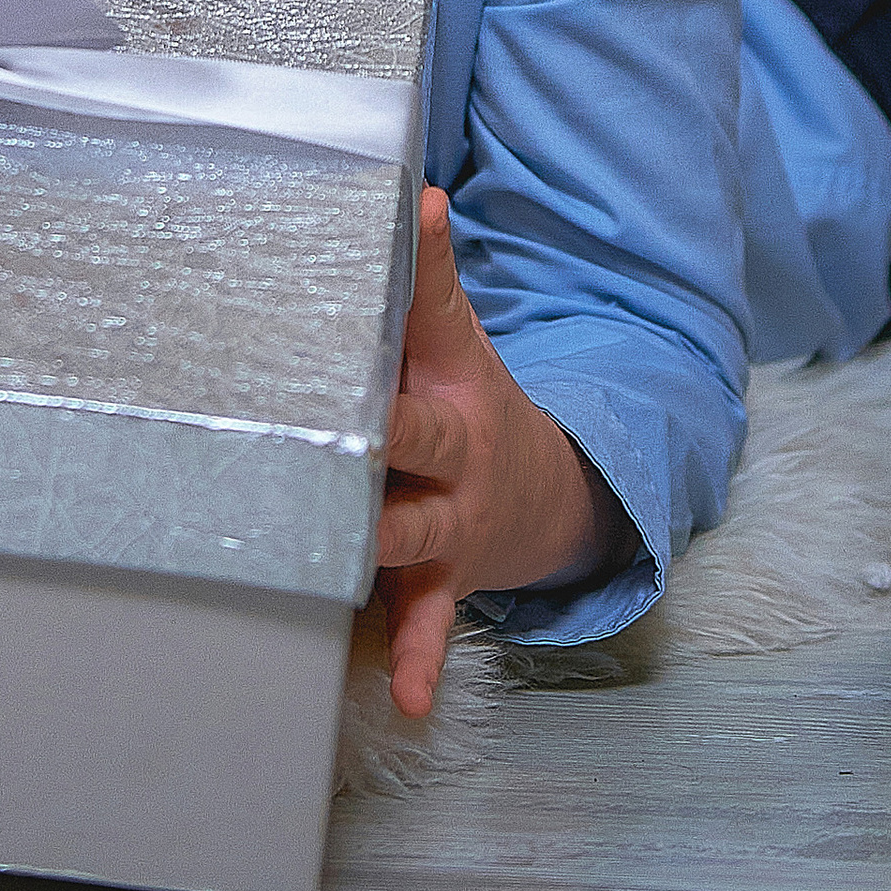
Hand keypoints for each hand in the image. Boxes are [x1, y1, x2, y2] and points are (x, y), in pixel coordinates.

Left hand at [375, 185, 624, 718]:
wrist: (541, 492)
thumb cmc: (462, 401)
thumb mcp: (452, 339)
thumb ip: (425, 274)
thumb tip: (416, 191)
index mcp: (450, 386)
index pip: (428, 326)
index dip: (410, 292)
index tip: (399, 250)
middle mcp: (456, 458)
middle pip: (418, 444)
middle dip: (384, 440)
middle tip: (351, 436)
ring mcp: (452, 525)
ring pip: (414, 538)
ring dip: (382, 549)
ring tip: (349, 559)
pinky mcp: (442, 584)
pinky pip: (430, 624)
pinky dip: (419, 660)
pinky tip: (408, 699)